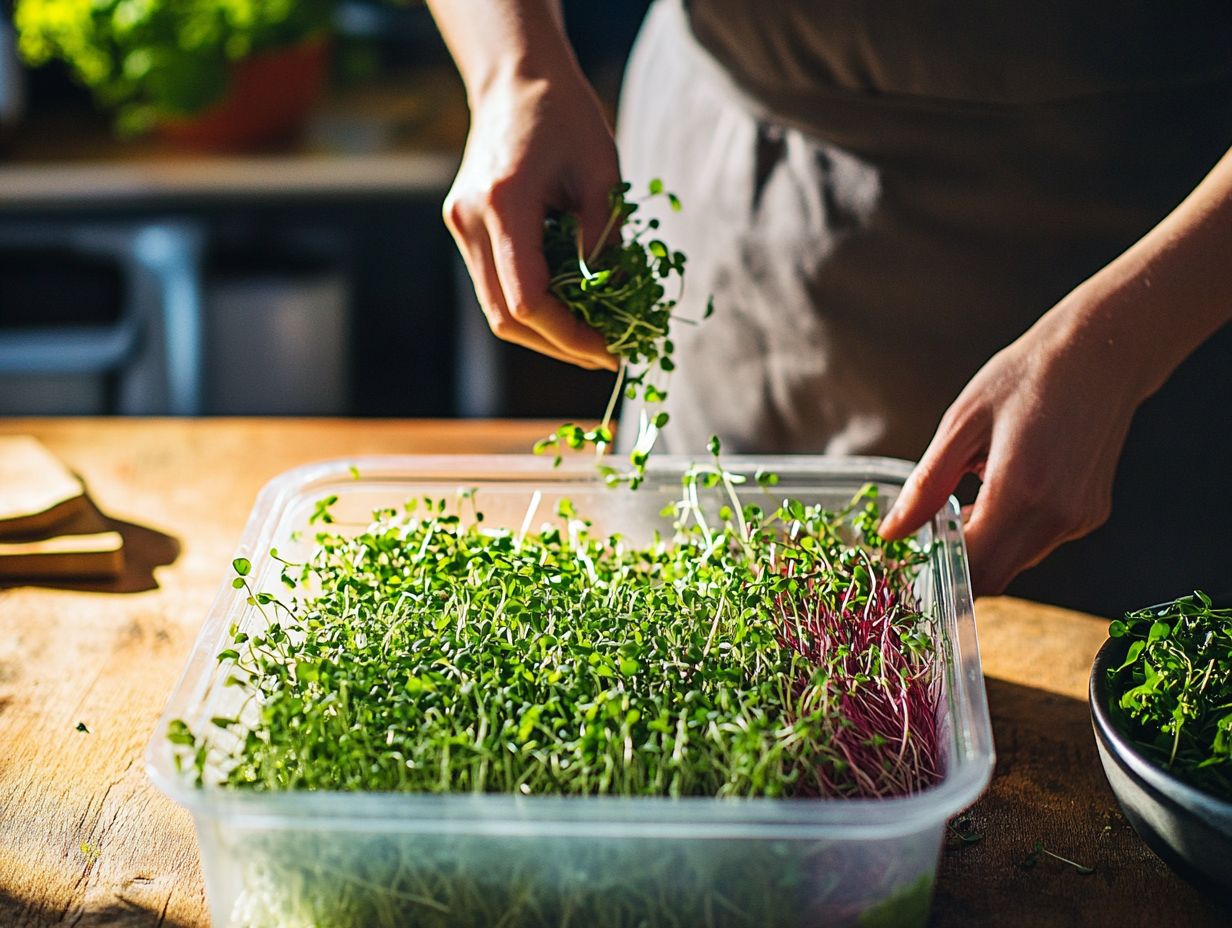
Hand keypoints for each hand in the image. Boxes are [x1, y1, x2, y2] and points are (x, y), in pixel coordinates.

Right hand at [443, 68, 620, 370]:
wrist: (515, 79)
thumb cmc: (565, 116)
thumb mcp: (602, 174)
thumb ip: (605, 241)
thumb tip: (616, 304)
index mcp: (504, 204)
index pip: (528, 300)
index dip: (571, 337)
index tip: (611, 350)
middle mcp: (470, 220)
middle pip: (506, 318)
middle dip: (558, 346)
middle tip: (605, 355)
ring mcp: (461, 226)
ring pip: (496, 310)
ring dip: (544, 334)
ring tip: (591, 340)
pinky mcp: (464, 228)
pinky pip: (494, 286)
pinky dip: (532, 308)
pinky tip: (568, 310)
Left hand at [878, 304, 1145, 596]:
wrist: (1101, 354)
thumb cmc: (1027, 378)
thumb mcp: (962, 424)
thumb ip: (926, 486)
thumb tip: (892, 532)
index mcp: (1020, 491)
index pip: (972, 569)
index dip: (937, 570)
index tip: (913, 552)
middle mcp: (1056, 515)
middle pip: (994, 578)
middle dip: (958, 565)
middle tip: (934, 529)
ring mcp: (1079, 519)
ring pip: (1016, 564)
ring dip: (985, 547)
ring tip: (972, 496)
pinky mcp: (1090, 515)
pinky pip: (1040, 543)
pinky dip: (1012, 532)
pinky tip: (1006, 489)